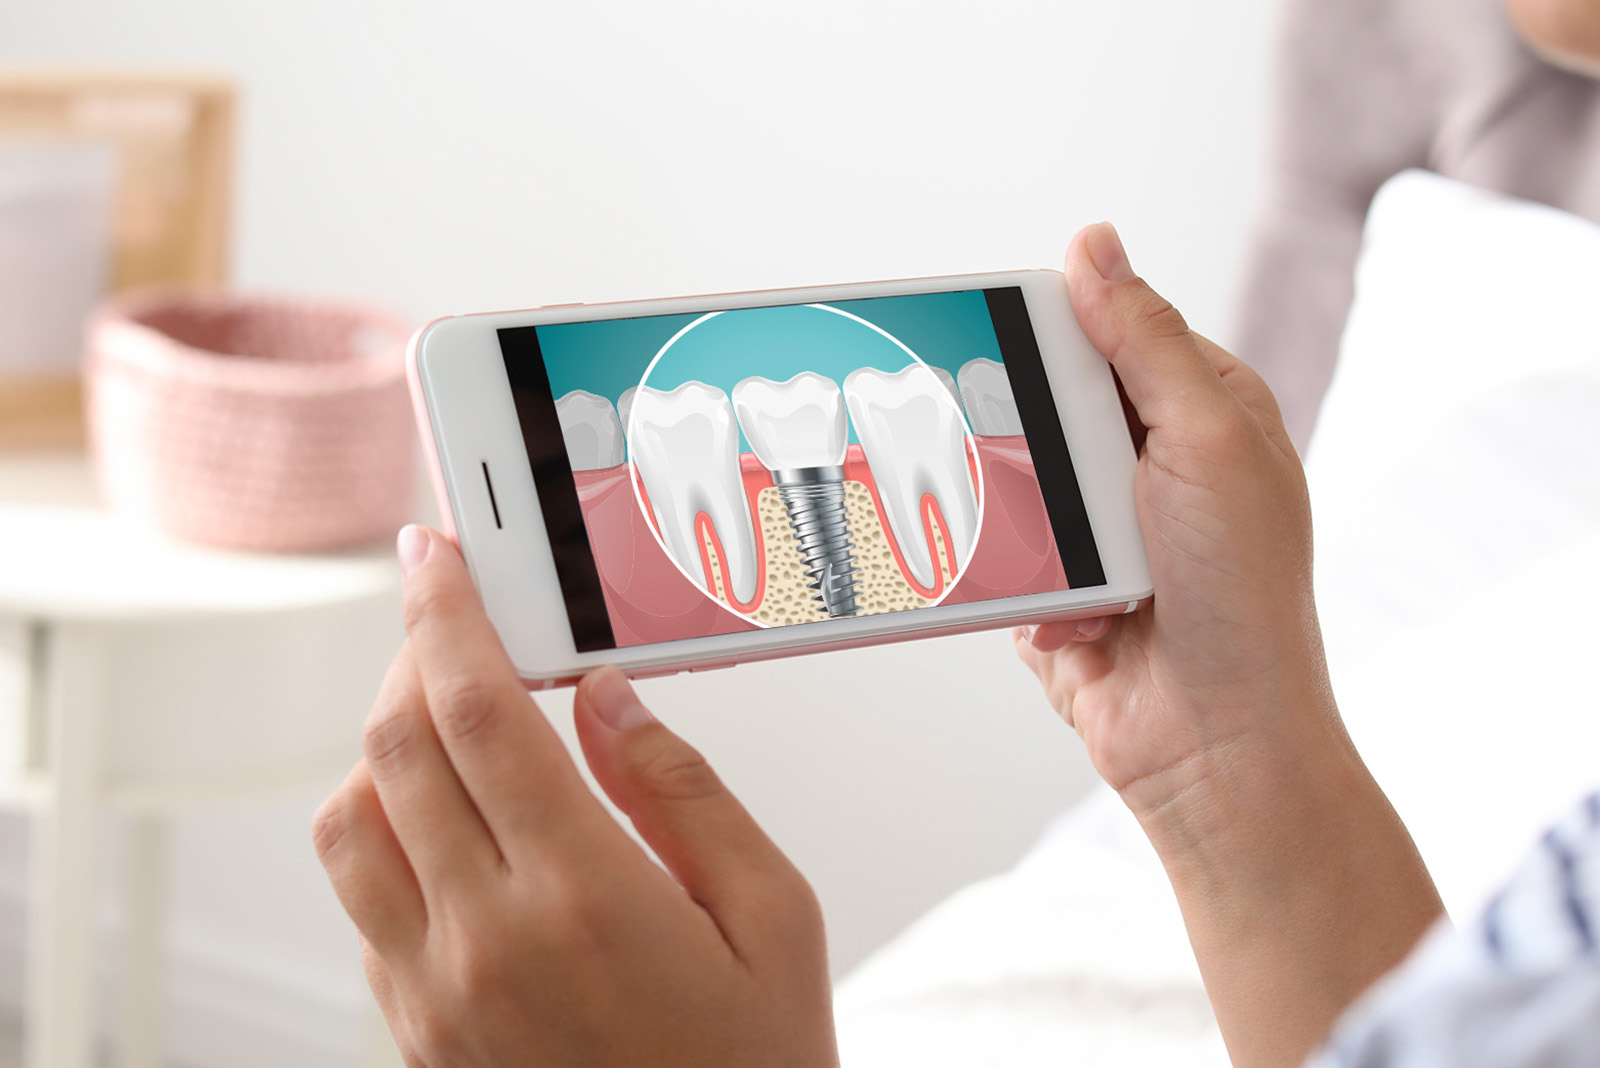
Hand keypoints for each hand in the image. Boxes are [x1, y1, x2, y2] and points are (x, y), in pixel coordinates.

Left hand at [312, 526, 836, 1067]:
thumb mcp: (773, 914)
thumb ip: (684, 790)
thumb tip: (607, 699)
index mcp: (585, 895)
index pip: (475, 711)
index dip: (445, 613)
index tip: (437, 557)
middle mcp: (486, 941)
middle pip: (395, 749)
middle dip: (413, 656)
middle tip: (454, 618)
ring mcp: (434, 995)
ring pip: (348, 823)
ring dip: (385, 748)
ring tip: (454, 724)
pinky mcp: (413, 1033)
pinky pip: (362, 901)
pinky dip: (385, 832)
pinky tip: (454, 826)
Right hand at [1016, 221, 1332, 813]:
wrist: (1213, 745)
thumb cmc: (1239, 595)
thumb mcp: (1205, 438)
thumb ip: (1143, 339)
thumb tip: (1093, 242)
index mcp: (1207, 411)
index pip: (1117, 331)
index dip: (1061, 324)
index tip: (999, 320)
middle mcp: (1156, 464)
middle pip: (1053, 403)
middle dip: (1033, 431)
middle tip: (1026, 448)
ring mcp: (1109, 530)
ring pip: (1019, 478)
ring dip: (1031, 517)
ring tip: (1072, 555)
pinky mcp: (1063, 587)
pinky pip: (1006, 552)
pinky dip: (1023, 578)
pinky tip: (1068, 611)